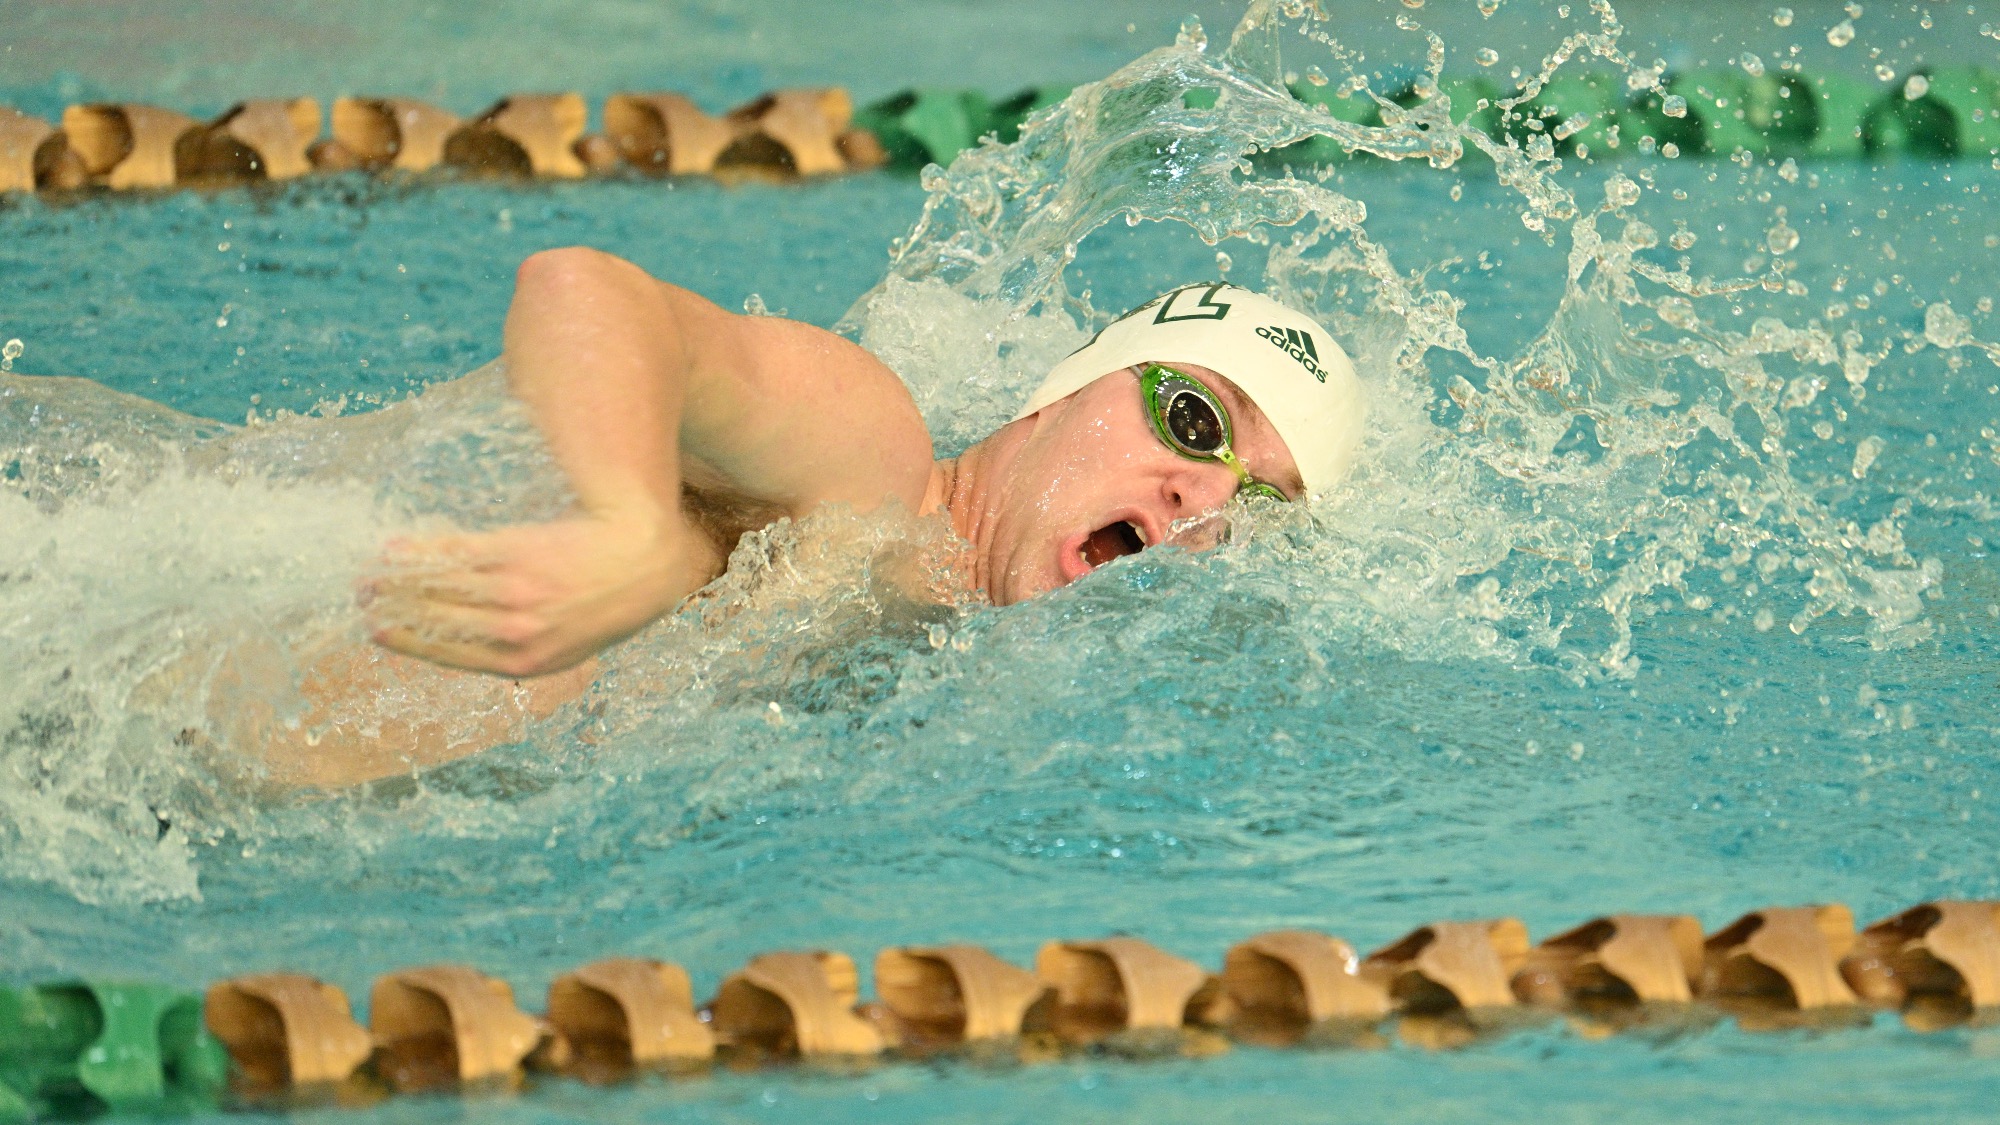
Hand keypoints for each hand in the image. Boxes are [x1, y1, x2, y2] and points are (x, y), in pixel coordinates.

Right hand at [362, 510, 717, 676]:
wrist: (644, 558)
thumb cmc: (610, 601)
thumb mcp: (572, 642)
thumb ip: (527, 647)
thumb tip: (480, 645)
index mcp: (525, 662)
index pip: (451, 656)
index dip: (410, 644)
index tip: (379, 634)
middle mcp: (514, 631)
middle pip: (436, 620)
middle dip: (392, 609)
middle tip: (361, 599)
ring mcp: (511, 591)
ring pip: (437, 587)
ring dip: (395, 579)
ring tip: (368, 574)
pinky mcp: (514, 553)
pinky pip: (454, 553)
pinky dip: (420, 550)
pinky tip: (397, 546)